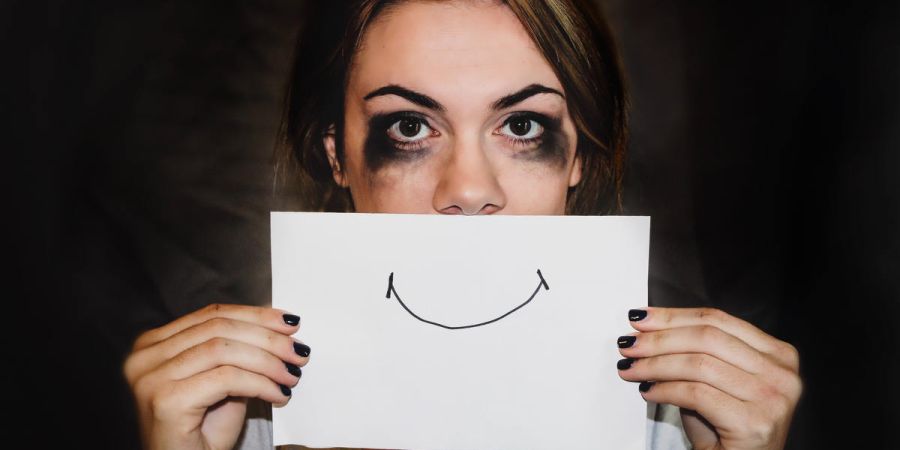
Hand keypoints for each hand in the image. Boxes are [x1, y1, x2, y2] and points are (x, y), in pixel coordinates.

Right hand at [123, 304, 310, 449]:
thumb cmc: (202, 434)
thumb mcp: (222, 382)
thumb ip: (237, 351)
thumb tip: (279, 327)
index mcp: (153, 345)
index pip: (212, 315)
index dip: (255, 316)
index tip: (290, 323)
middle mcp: (144, 357)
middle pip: (219, 328)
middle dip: (268, 338)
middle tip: (299, 351)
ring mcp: (150, 378)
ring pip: (224, 350)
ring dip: (268, 362)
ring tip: (292, 375)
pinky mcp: (165, 400)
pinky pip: (227, 378)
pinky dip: (260, 383)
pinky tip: (278, 394)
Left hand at [616, 307, 800, 449]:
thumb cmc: (725, 429)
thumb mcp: (713, 381)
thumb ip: (694, 352)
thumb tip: (646, 330)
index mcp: (777, 354)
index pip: (717, 320)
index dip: (673, 317)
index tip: (640, 318)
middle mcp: (781, 373)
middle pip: (707, 337)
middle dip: (659, 339)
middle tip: (629, 344)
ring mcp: (772, 398)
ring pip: (698, 365)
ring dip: (655, 365)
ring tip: (630, 369)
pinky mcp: (754, 423)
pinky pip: (696, 394)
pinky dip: (665, 390)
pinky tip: (647, 392)